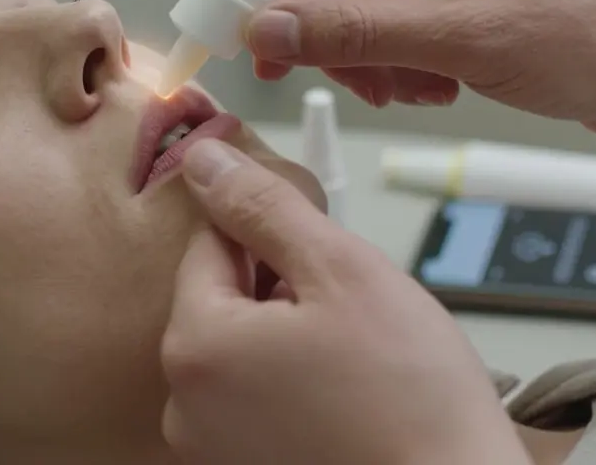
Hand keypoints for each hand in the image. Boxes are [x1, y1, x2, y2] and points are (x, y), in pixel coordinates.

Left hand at [160, 139, 531, 464]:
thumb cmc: (411, 400)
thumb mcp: (341, 270)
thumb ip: (264, 207)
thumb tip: (204, 160)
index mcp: (195, 347)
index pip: (207, 244)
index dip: (270, 234)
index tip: (320, 251)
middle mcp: (184, 406)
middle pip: (221, 300)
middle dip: (281, 289)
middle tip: (350, 315)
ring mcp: (209, 447)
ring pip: (241, 349)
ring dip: (287, 337)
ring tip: (353, 361)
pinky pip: (252, 400)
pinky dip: (290, 386)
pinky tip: (341, 396)